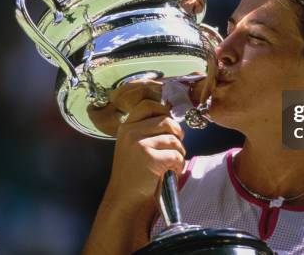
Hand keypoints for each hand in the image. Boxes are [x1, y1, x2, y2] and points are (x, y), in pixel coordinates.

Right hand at [88, 79, 186, 208]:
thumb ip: (147, 130)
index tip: (170, 127)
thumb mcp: (134, 145)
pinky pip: (176, 155)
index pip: (148, 105)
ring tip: (173, 163)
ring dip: (180, 152)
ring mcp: (139, 144)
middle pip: (167, 121)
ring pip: (174, 139)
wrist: (124, 199)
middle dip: (178, 134)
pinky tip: (172, 172)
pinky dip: (179, 164)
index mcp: (126, 127)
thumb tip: (171, 115)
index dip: (164, 112)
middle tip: (176, 148)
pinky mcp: (149, 158)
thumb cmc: (134, 173)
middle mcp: (131, 132)